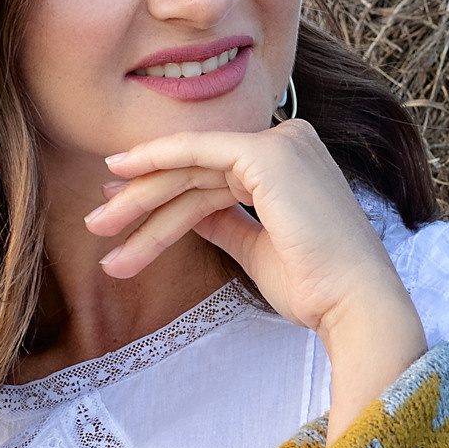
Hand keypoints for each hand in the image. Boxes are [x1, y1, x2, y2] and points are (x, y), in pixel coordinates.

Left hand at [90, 116, 425, 436]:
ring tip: (99, 230)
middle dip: (142, 198)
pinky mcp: (267, 154)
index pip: (215, 175)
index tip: (122, 212)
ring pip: (191, 167)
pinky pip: (198, 152)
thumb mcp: (256, 248)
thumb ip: (224, 222)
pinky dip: (157, 161)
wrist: (352, 304)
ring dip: (140, 199)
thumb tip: (190, 213)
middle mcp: (290, 143)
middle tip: (96, 224)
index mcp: (292, 165)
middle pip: (197, 170)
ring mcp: (281, 143)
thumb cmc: (315, 288)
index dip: (164, 193)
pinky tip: (121, 180)